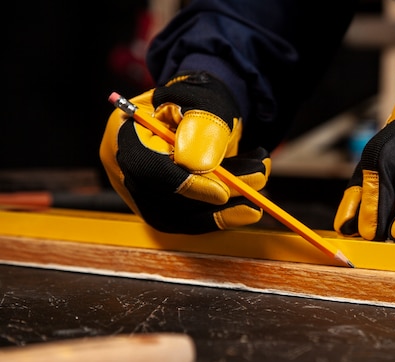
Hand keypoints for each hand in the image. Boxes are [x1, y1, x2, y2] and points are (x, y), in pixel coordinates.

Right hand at [100, 71, 270, 233]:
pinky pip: (191, 219)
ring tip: (259, 180)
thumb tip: (197, 164)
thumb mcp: (205, 98)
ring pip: (180, 217)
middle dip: (215, 203)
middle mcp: (125, 168)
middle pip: (162, 201)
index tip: (223, 193)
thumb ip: (203, 122)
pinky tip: (251, 191)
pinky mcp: (164, 207)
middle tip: (257, 190)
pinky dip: (225, 212)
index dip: (183, 184)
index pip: (145, 167)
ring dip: (226, 209)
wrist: (201, 110)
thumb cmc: (200, 99)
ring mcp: (142, 191)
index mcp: (123, 133)